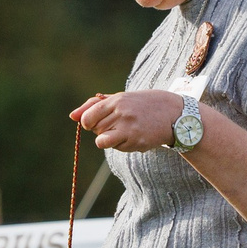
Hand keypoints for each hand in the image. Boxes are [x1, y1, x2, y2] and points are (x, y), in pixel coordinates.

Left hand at [73, 90, 189, 154]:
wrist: (174, 114)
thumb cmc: (143, 105)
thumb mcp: (121, 99)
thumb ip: (95, 105)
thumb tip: (72, 116)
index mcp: (116, 100)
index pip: (88, 117)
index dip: (88, 123)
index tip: (97, 122)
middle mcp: (121, 113)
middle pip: (95, 130)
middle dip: (103, 129)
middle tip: (120, 123)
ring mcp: (129, 128)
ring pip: (103, 141)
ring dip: (109, 140)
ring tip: (123, 132)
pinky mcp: (137, 141)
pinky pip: (117, 148)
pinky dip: (122, 145)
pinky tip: (135, 136)